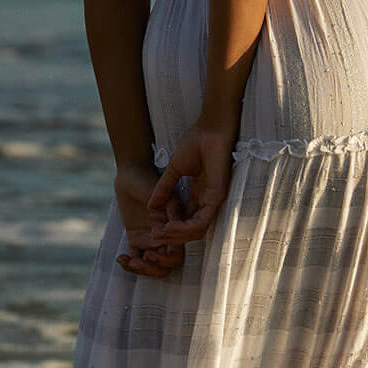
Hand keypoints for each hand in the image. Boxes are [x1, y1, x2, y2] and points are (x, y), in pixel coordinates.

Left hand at [113, 160, 186, 278]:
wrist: (132, 175)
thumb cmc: (149, 181)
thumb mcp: (163, 193)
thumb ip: (172, 210)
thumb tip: (178, 227)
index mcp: (175, 230)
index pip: (178, 253)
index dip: (167, 256)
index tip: (153, 245)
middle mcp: (165, 238)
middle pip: (166, 266)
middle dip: (155, 268)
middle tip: (142, 257)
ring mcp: (150, 240)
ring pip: (151, 266)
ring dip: (142, 269)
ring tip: (130, 261)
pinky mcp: (136, 239)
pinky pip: (135, 258)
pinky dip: (128, 264)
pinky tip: (121, 258)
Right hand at [145, 123, 235, 244]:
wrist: (208, 130)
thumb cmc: (195, 145)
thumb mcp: (174, 171)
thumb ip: (164, 189)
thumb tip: (151, 206)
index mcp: (198, 196)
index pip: (185, 221)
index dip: (169, 228)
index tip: (154, 228)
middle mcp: (206, 201)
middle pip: (190, 231)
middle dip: (171, 236)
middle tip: (154, 236)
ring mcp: (212, 201)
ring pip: (196, 231)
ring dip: (176, 235)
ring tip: (160, 232)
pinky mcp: (216, 198)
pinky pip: (201, 222)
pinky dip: (185, 228)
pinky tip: (170, 226)